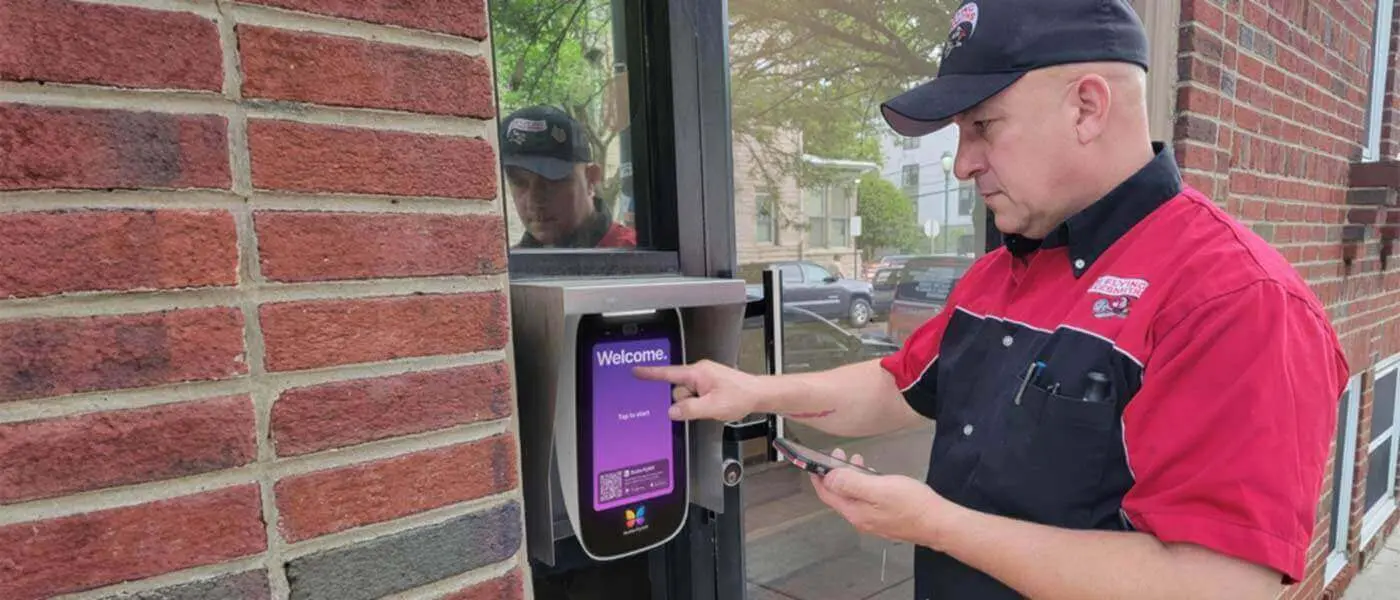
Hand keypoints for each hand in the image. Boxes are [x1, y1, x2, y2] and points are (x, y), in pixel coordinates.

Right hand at [632, 359, 770, 421]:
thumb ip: (690, 409)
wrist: (758, 394)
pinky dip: (701, 403)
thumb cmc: (740, 396)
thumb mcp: (713, 407)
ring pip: (687, 396)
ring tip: (714, 405)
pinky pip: (695, 396)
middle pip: (678, 391)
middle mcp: (699, 373)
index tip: (636, 371)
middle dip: (686, 402)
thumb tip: (673, 411)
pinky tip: (714, 405)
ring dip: (696, 404)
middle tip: (705, 406)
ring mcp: (704, 378)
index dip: (650, 373)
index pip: (668, 373)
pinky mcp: (708, 384)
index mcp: (697, 373)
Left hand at [810, 449, 956, 547]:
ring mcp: (874, 520)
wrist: (939, 523)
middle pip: (840, 495)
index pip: (828, 495)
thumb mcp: (878, 488)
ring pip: (854, 496)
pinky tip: (872, 476)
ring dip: (851, 477)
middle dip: (836, 474)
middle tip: (839, 455)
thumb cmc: (912, 505)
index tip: (814, 463)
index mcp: (855, 512)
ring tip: (856, 461)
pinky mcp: (886, 518)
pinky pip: (866, 499)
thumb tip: (829, 478)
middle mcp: (861, 519)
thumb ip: (851, 483)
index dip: (818, 478)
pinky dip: (864, 484)